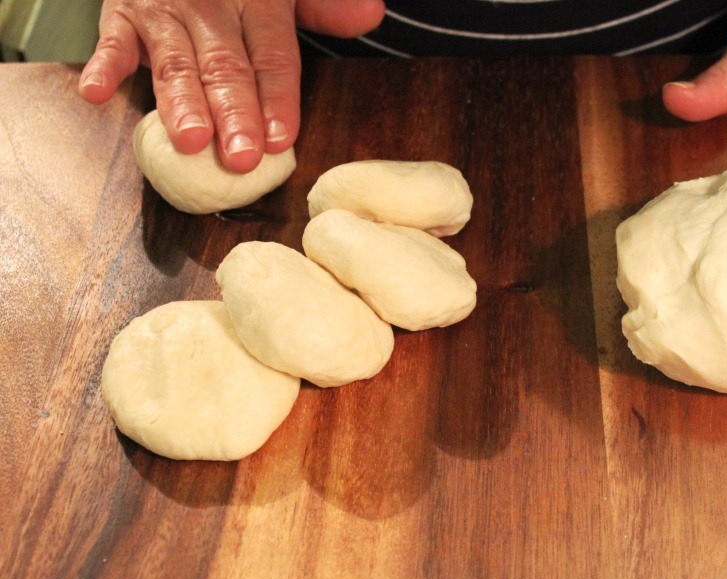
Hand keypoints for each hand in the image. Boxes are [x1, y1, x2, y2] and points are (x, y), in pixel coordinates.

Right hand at [79, 0, 384, 172]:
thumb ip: (325, 6)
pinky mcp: (124, 14)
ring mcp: (166, 12)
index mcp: (259, 3)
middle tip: (241, 156)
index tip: (282, 139)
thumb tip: (370, 14)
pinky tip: (96, 93)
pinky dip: (104, 67)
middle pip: (227, 67)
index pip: (274, 56)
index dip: (278, 98)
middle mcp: (212, 7)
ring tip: (191, 140)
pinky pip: (113, 42)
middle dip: (235, 113)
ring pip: (176, 63)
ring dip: (181, 103)